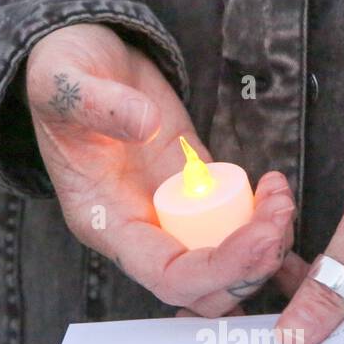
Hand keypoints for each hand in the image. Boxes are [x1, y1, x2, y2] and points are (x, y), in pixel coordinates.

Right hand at [26, 24, 293, 315]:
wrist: (82, 57)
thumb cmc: (62, 75)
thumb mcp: (64, 83)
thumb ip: (98, 104)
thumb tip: (145, 124)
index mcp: (108, 223)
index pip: (169, 276)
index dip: (219, 268)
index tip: (260, 236)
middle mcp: (143, 231)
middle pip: (206, 286)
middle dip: (253, 264)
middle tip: (280, 217)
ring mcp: (174, 214)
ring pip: (228, 264)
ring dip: (266, 245)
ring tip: (281, 199)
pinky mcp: (198, 190)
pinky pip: (237, 226)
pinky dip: (264, 222)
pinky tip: (276, 191)